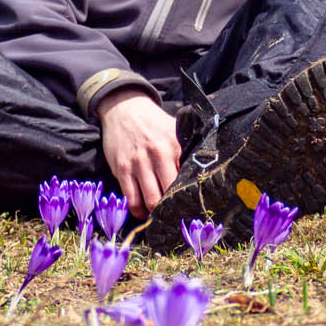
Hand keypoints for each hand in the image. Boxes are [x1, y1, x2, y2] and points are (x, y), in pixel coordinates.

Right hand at [96, 89, 181, 215]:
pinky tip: (143, 212)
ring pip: (150, 201)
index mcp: (176, 145)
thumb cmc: (155, 124)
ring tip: (161, 215)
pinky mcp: (122, 169)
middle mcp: (158, 154)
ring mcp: (138, 163)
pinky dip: (138, 211)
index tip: (193, 205)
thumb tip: (203, 175)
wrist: (125, 109)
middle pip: (170, 194)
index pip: (187, 178)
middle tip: (178, 215)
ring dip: (156, 213)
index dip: (191, 196)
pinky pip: (131, 199)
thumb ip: (189, 151)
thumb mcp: (176, 131)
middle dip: (174, 208)